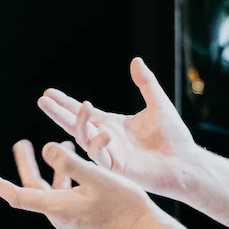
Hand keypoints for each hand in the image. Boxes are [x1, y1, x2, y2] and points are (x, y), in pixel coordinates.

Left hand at [0, 140, 172, 228]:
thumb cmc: (124, 204)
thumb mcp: (95, 176)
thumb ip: (68, 162)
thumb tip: (45, 149)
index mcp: (58, 208)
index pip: (19, 196)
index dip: (0, 184)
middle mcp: (61, 219)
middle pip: (35, 190)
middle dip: (27, 167)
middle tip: (21, 144)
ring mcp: (72, 224)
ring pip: (53, 193)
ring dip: (53, 170)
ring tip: (62, 145)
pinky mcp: (83, 224)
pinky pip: (67, 200)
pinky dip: (67, 181)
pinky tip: (81, 168)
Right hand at [38, 58, 198, 197]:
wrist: (185, 161)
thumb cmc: (174, 136)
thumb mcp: (158, 103)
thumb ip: (146, 83)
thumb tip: (135, 61)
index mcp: (111, 124)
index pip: (82, 112)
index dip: (65, 103)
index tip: (48, 92)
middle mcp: (106, 139)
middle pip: (74, 125)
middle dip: (58, 113)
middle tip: (42, 100)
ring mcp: (110, 154)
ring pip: (84, 139)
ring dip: (79, 124)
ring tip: (82, 106)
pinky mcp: (116, 168)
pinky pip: (100, 156)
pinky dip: (98, 144)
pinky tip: (104, 132)